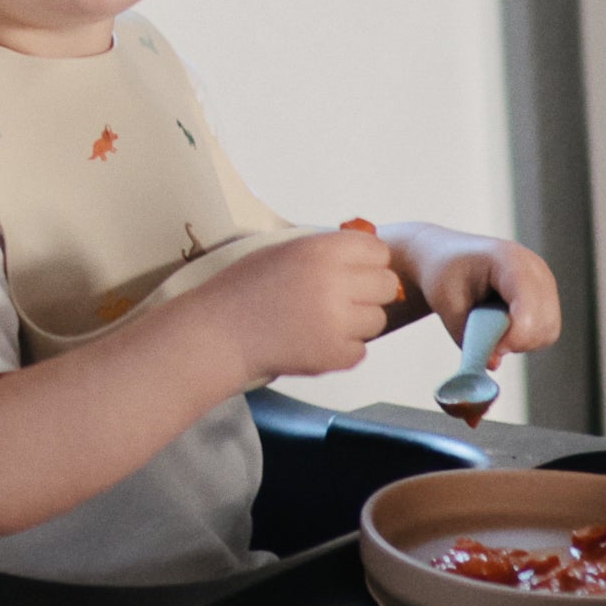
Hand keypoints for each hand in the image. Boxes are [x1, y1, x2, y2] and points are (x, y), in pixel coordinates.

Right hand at [199, 226, 403, 381]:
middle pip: (387, 284)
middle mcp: (334, 283)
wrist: (218, 334)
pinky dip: (344, 349)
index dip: (367, 261)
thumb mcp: (286, 250)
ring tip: (325, 321)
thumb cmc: (245, 288)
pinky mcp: (333, 356)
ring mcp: (336, 323)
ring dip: (358, 321)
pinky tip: (316, 341)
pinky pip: (361, 351)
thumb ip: (327, 250)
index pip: (378, 250)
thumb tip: (366, 255)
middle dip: (369, 290)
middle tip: (344, 297)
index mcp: (322, 251)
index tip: (353, 269)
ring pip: (378, 319)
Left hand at [381, 225, 562, 361]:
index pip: (528, 308)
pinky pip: (546, 330)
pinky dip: (526, 339)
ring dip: (521, 343)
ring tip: (492, 330)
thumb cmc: (444, 274)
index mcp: (509, 261)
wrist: (446, 257)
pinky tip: (502, 326)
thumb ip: (468, 337)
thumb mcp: (446, 305)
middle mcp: (536, 269)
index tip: (489, 350)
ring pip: (548, 331)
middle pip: (544, 324)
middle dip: (516, 344)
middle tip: (487, 344)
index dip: (513, 337)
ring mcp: (545, 282)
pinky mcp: (546, 296)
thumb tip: (493, 363)